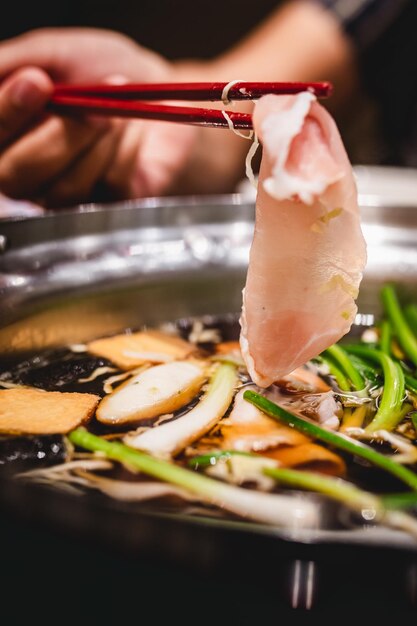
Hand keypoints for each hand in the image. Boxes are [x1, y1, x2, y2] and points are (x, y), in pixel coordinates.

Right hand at [0, 28, 192, 206]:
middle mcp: (26, 170)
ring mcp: (65, 194)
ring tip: (114, 110)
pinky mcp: (107, 205)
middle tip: (85, 104)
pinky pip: (107, 185)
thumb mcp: (55, 51)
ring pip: (64, 187)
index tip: (37, 82)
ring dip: (96, 139)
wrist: (159, 88)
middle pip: (14, 176)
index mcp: (6, 134)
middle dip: (55, 137)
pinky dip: (125, 148)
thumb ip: (14, 61)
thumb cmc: (102, 68)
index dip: (7, 114)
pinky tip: (133, 130)